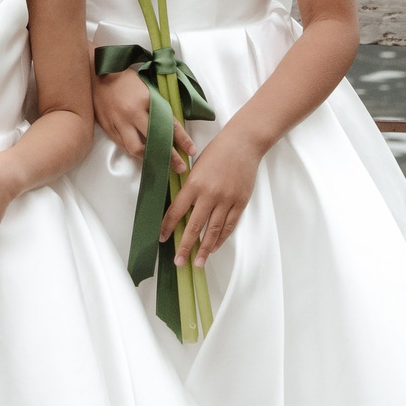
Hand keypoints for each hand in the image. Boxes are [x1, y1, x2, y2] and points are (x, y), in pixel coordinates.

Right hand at [92, 68, 194, 165]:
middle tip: (180, 168)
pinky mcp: (107, 127)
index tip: (191, 150)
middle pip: (153, 141)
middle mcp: (132, 113)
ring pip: (135, 149)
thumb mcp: (147, 88)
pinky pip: (122, 145)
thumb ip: (157, 106)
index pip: (168, 123)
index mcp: (146, 100)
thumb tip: (171, 125)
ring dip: (148, 158)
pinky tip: (141, 155)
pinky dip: (133, 152)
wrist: (97, 73)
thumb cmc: (126, 79)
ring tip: (159, 164)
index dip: (182, 139)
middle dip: (169, 157)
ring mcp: (118, 122)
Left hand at [164, 129, 259, 266]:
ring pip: (213, 230)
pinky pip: (229, 225)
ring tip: (198, 262)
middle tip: (179, 262)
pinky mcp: (240, 202)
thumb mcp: (196, 166)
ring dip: (205, 249)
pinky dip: (221, 239)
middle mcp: (209, 194)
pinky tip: (214, 247)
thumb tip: (179, 209)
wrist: (243, 143)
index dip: (168, 226)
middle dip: (185, 246)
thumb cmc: (217, 152)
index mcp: (194, 183)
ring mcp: (226, 200)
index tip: (161, 238)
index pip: (176, 210)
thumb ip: (189, 187)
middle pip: (195, 226)